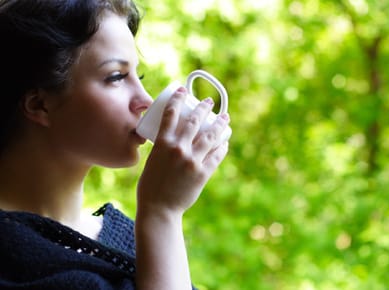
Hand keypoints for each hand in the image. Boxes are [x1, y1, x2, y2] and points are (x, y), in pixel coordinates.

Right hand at [137, 87, 229, 214]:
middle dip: (203, 108)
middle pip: (194, 121)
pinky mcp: (202, 173)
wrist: (159, 209)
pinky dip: (222, 147)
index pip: (171, 114)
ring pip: (210, 136)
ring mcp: (192, 161)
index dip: (178, 98)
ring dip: (220, 124)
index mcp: (162, 144)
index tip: (183, 90)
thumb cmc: (150, 186)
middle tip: (209, 102)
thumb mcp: (152, 161)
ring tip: (225, 118)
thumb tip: (174, 139)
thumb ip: (164, 149)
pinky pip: (216, 156)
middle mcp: (178, 149)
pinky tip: (225, 141)